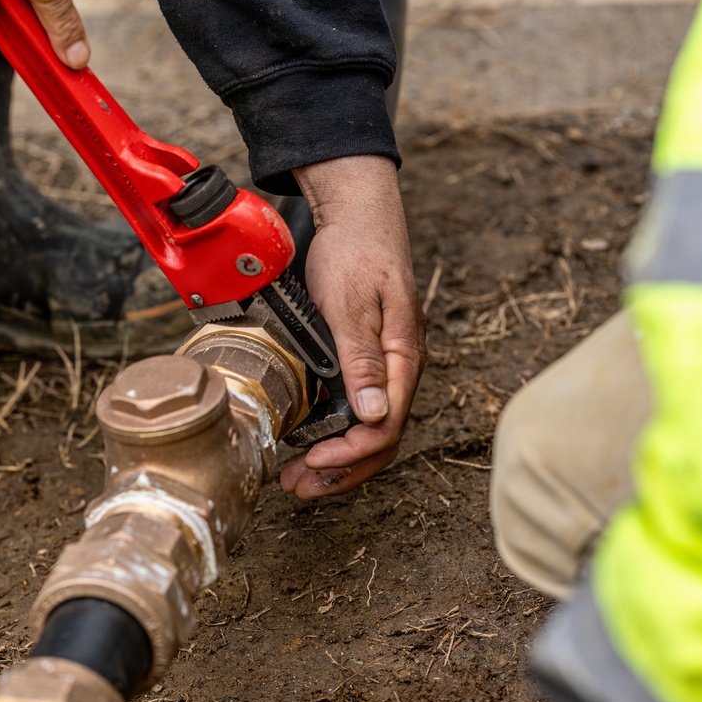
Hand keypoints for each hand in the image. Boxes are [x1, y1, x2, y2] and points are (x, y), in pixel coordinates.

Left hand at [279, 155, 424, 499]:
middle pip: (382, 440)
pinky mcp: (368, 361)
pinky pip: (360, 412)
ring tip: (299, 477)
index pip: (386, 426)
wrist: (357, 214)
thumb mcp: (352, 304)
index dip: (351, 453)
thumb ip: (362, 359)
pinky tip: (310, 444)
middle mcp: (400, 369)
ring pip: (371, 431)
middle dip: (341, 471)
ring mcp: (386, 367)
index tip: (313, 461)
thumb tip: (372, 416)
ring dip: (337, 461)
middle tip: (297, 487)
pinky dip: (336, 436)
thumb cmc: (355, 252)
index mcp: (403, 357)